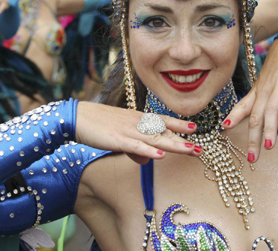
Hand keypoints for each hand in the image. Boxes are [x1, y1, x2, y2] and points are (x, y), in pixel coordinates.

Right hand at [76, 101, 200, 164]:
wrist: (77, 117)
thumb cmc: (98, 125)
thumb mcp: (121, 135)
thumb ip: (136, 148)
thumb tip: (149, 161)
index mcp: (138, 119)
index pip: (162, 121)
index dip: (179, 125)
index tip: (194, 128)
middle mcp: (137, 123)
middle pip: (163, 133)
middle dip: (182, 141)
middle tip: (200, 149)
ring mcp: (128, 131)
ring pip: (155, 140)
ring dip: (174, 146)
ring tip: (190, 151)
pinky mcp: (117, 140)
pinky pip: (136, 147)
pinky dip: (149, 151)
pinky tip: (161, 156)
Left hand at [223, 39, 277, 162]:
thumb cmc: (277, 67)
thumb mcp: (264, 85)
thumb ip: (258, 103)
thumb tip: (251, 121)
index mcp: (257, 92)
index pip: (243, 108)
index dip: (234, 118)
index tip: (224, 130)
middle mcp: (265, 90)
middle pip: (257, 116)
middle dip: (253, 138)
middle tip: (252, 159)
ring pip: (273, 108)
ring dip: (270, 127)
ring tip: (268, 145)